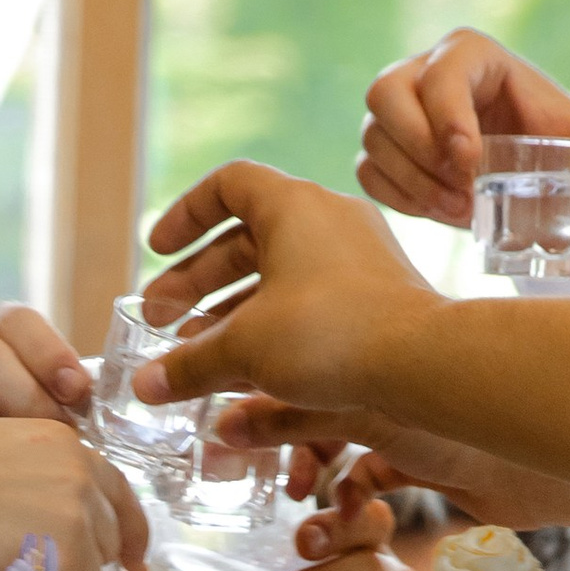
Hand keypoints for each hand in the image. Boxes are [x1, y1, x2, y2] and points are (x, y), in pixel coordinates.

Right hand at [134, 163, 440, 423]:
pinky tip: (248, 371)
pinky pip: (311, 302)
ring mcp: (359, 258)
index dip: (185, 215)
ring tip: (195, 353)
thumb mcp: (245, 347)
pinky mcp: (378, 297)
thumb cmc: (331, 335)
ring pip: (279, 276)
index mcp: (293, 206)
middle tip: (161, 320)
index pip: (227, 185)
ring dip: (230, 311)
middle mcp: (329, 220)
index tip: (157, 250)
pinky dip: (273, 327)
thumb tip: (145, 385)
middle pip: (247, 239)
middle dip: (196, 281)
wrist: (424, 363)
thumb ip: (189, 363)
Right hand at [359, 29, 569, 236]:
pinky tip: (438, 213)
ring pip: (374, 138)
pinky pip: (369, 172)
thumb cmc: (559, 137)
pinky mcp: (385, 149)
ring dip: (413, 182)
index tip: (471, 164)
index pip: (441, 73)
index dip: (447, 117)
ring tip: (460, 210)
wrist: (534, 162)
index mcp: (470, 54)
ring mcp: (396, 112)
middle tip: (460, 191)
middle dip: (418, 149)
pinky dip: (399, 198)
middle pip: (384, 94)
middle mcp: (421, 72)